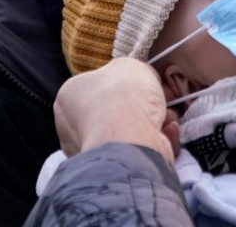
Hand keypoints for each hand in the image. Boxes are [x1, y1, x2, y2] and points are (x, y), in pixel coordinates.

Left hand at [54, 57, 180, 161]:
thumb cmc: (124, 97)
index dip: (125, 82)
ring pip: (129, 131)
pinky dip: (156, 140)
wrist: (129, 143)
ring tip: (167, 119)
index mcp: (68, 95)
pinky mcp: (112, 169)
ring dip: (154, 122)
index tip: (145, 83)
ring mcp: (90, 150)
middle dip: (143, 106)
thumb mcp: (129, 66)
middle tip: (160, 101)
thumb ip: (130, 71)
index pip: (96, 86)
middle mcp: (72, 125)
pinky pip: (138, 149)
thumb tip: (136, 81)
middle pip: (115, 110)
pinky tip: (166, 132)